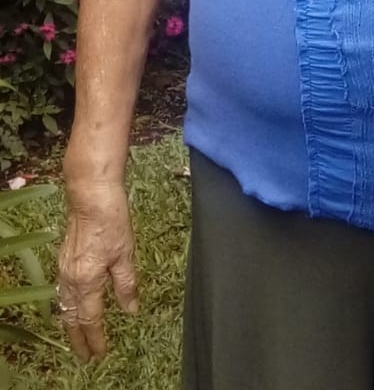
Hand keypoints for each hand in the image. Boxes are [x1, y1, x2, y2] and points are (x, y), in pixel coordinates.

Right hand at [57, 181, 138, 361]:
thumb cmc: (112, 223)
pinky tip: (75, 305)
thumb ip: (126, 285)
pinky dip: (69, 306)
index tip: (100, 354)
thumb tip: (130, 310)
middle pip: (72, 318)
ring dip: (72, 323)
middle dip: (78, 338)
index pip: (90, 320)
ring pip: (65, 306)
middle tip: (85, 356)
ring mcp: (64, 269)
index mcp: (87, 282)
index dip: (96, 338)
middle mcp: (71, 280)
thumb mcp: (125, 255)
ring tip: (79, 336)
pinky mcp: (64, 259)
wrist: (91, 197)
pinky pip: (63, 291)